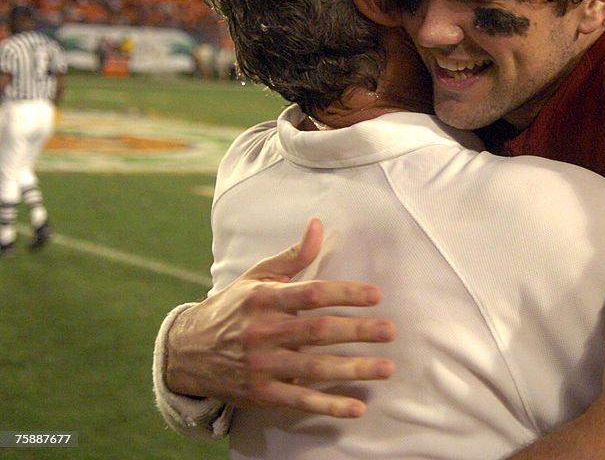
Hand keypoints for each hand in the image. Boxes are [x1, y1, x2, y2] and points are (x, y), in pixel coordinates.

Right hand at [164, 218, 395, 417]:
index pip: (311, 294)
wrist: (186, 351)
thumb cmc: (232, 308)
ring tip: (386, 367)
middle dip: (357, 331)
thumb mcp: (257, 277)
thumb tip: (319, 225)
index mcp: (265, 299)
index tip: (376, 295)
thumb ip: (293, 256)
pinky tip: (356, 408)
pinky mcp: (262, 392)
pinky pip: (300, 400)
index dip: (344, 293)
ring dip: (353, 369)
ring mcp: (263, 365)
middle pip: (318, 331)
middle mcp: (264, 332)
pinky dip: (328, 406)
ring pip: (314, 368)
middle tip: (390, 330)